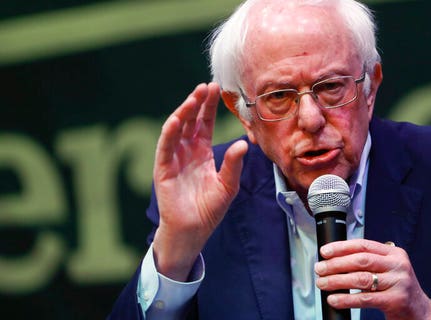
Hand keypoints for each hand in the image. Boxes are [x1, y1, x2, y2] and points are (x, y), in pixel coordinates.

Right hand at [152, 83, 247, 280]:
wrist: (193, 230)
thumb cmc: (210, 209)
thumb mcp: (228, 185)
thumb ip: (234, 164)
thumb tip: (244, 143)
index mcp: (202, 153)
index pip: (205, 124)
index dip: (210, 107)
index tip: (216, 89)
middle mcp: (187, 152)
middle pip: (192, 121)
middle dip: (198, 103)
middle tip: (207, 86)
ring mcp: (174, 158)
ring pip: (178, 129)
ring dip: (184, 112)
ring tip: (194, 97)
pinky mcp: (163, 169)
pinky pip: (165, 147)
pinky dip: (170, 132)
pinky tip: (176, 119)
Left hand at [314, 239, 430, 319]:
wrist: (420, 311)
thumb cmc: (399, 290)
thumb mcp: (389, 270)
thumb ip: (370, 263)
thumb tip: (336, 260)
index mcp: (394, 253)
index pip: (364, 245)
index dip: (342, 247)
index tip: (325, 251)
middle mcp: (397, 265)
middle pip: (361, 260)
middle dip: (336, 264)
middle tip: (320, 268)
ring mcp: (398, 282)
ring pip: (361, 278)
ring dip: (337, 280)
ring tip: (323, 283)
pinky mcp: (395, 300)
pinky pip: (365, 299)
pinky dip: (346, 299)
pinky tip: (334, 299)